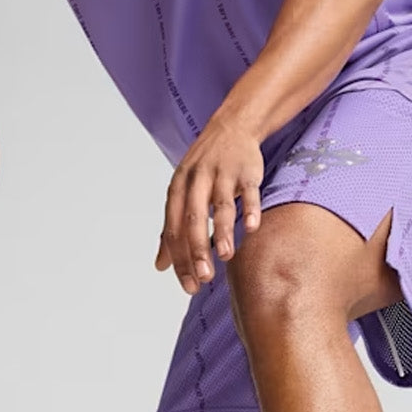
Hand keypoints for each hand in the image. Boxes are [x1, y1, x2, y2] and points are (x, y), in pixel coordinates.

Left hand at [156, 115, 264, 293]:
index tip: (188, 284)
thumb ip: (172, 230)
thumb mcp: (182, 193)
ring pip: (220, 205)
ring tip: (226, 257)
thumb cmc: (204, 168)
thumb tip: (160, 266)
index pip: (173, 228)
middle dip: (198, 250)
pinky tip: (251, 228)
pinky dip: (251, 209)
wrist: (232, 126)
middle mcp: (197, 180)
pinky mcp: (247, 171)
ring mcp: (223, 174)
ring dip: (223, 231)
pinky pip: (249, 192)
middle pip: (193, 219)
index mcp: (178, 189)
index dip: (179, 258)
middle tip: (203, 277)